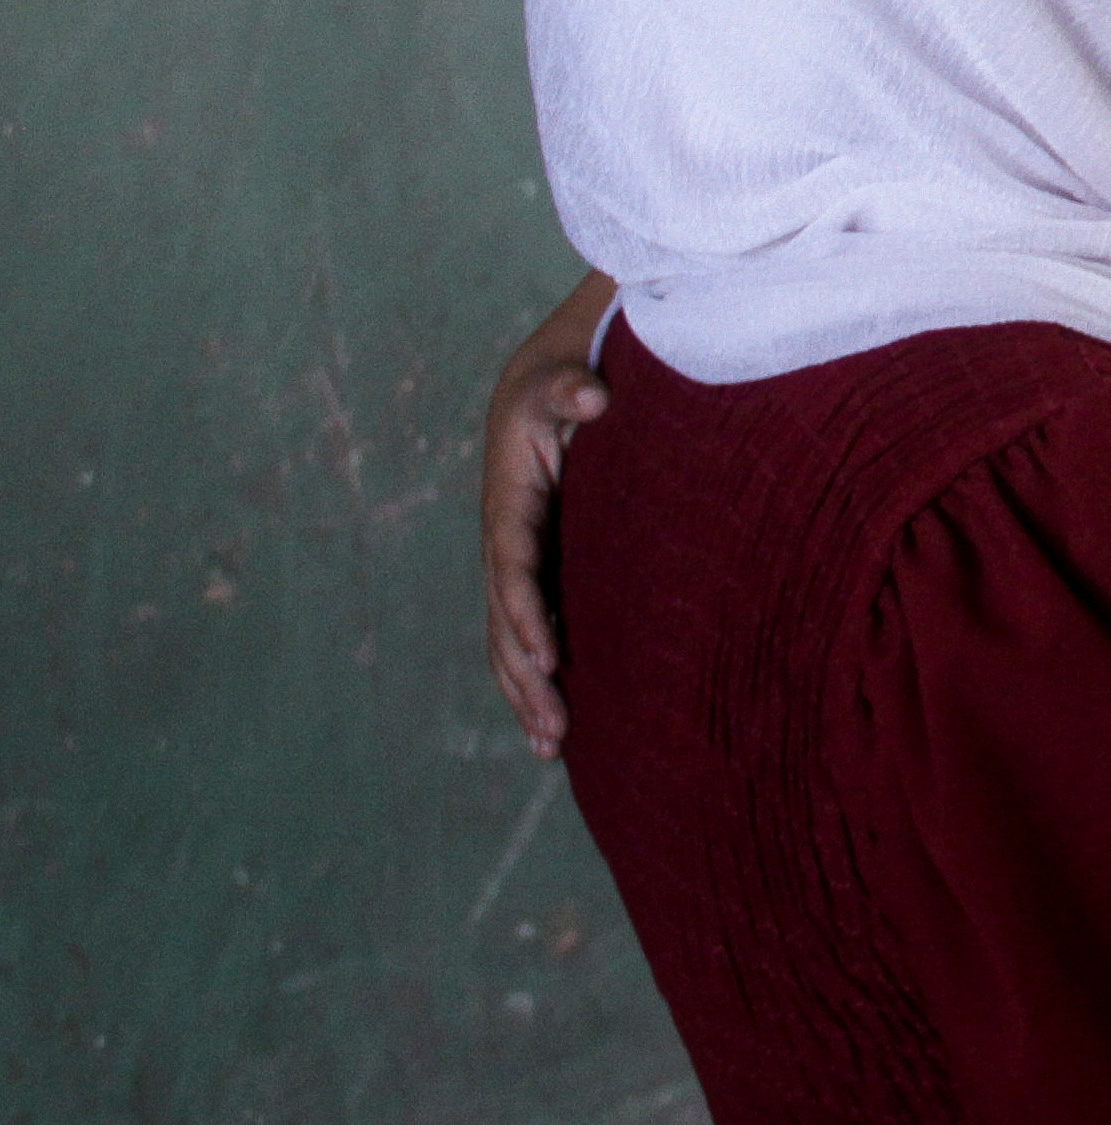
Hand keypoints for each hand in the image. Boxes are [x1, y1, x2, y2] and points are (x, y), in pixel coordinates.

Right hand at [483, 274, 617, 758]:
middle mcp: (504, 540)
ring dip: (527, 692)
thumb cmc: (563, 382)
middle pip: (506, 620)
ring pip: (510, 639)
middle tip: (555, 730)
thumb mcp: (563, 379)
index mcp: (510, 501)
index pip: (515, 564)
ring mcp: (517, 560)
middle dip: (526, 677)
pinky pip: (529, 631)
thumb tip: (592, 397)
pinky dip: (536, 676)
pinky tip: (555, 723)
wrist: (550, 384)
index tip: (548, 654)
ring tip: (551, 746)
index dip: (528, 610)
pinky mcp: (538, 570)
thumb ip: (572, 390)